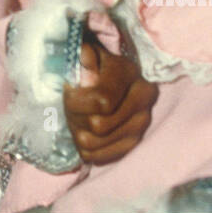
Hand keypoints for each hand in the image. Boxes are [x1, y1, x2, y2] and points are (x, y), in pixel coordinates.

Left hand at [63, 35, 155, 164]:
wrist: (101, 80)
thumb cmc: (87, 67)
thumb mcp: (82, 56)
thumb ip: (83, 58)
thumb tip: (86, 61)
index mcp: (128, 71)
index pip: (102, 102)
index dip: (77, 102)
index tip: (67, 93)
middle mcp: (143, 97)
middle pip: (99, 126)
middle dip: (76, 117)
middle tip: (70, 107)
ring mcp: (141, 122)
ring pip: (96, 143)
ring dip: (78, 132)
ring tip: (76, 117)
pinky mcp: (134, 142)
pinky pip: (98, 156)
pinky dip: (85, 147)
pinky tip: (84, 131)